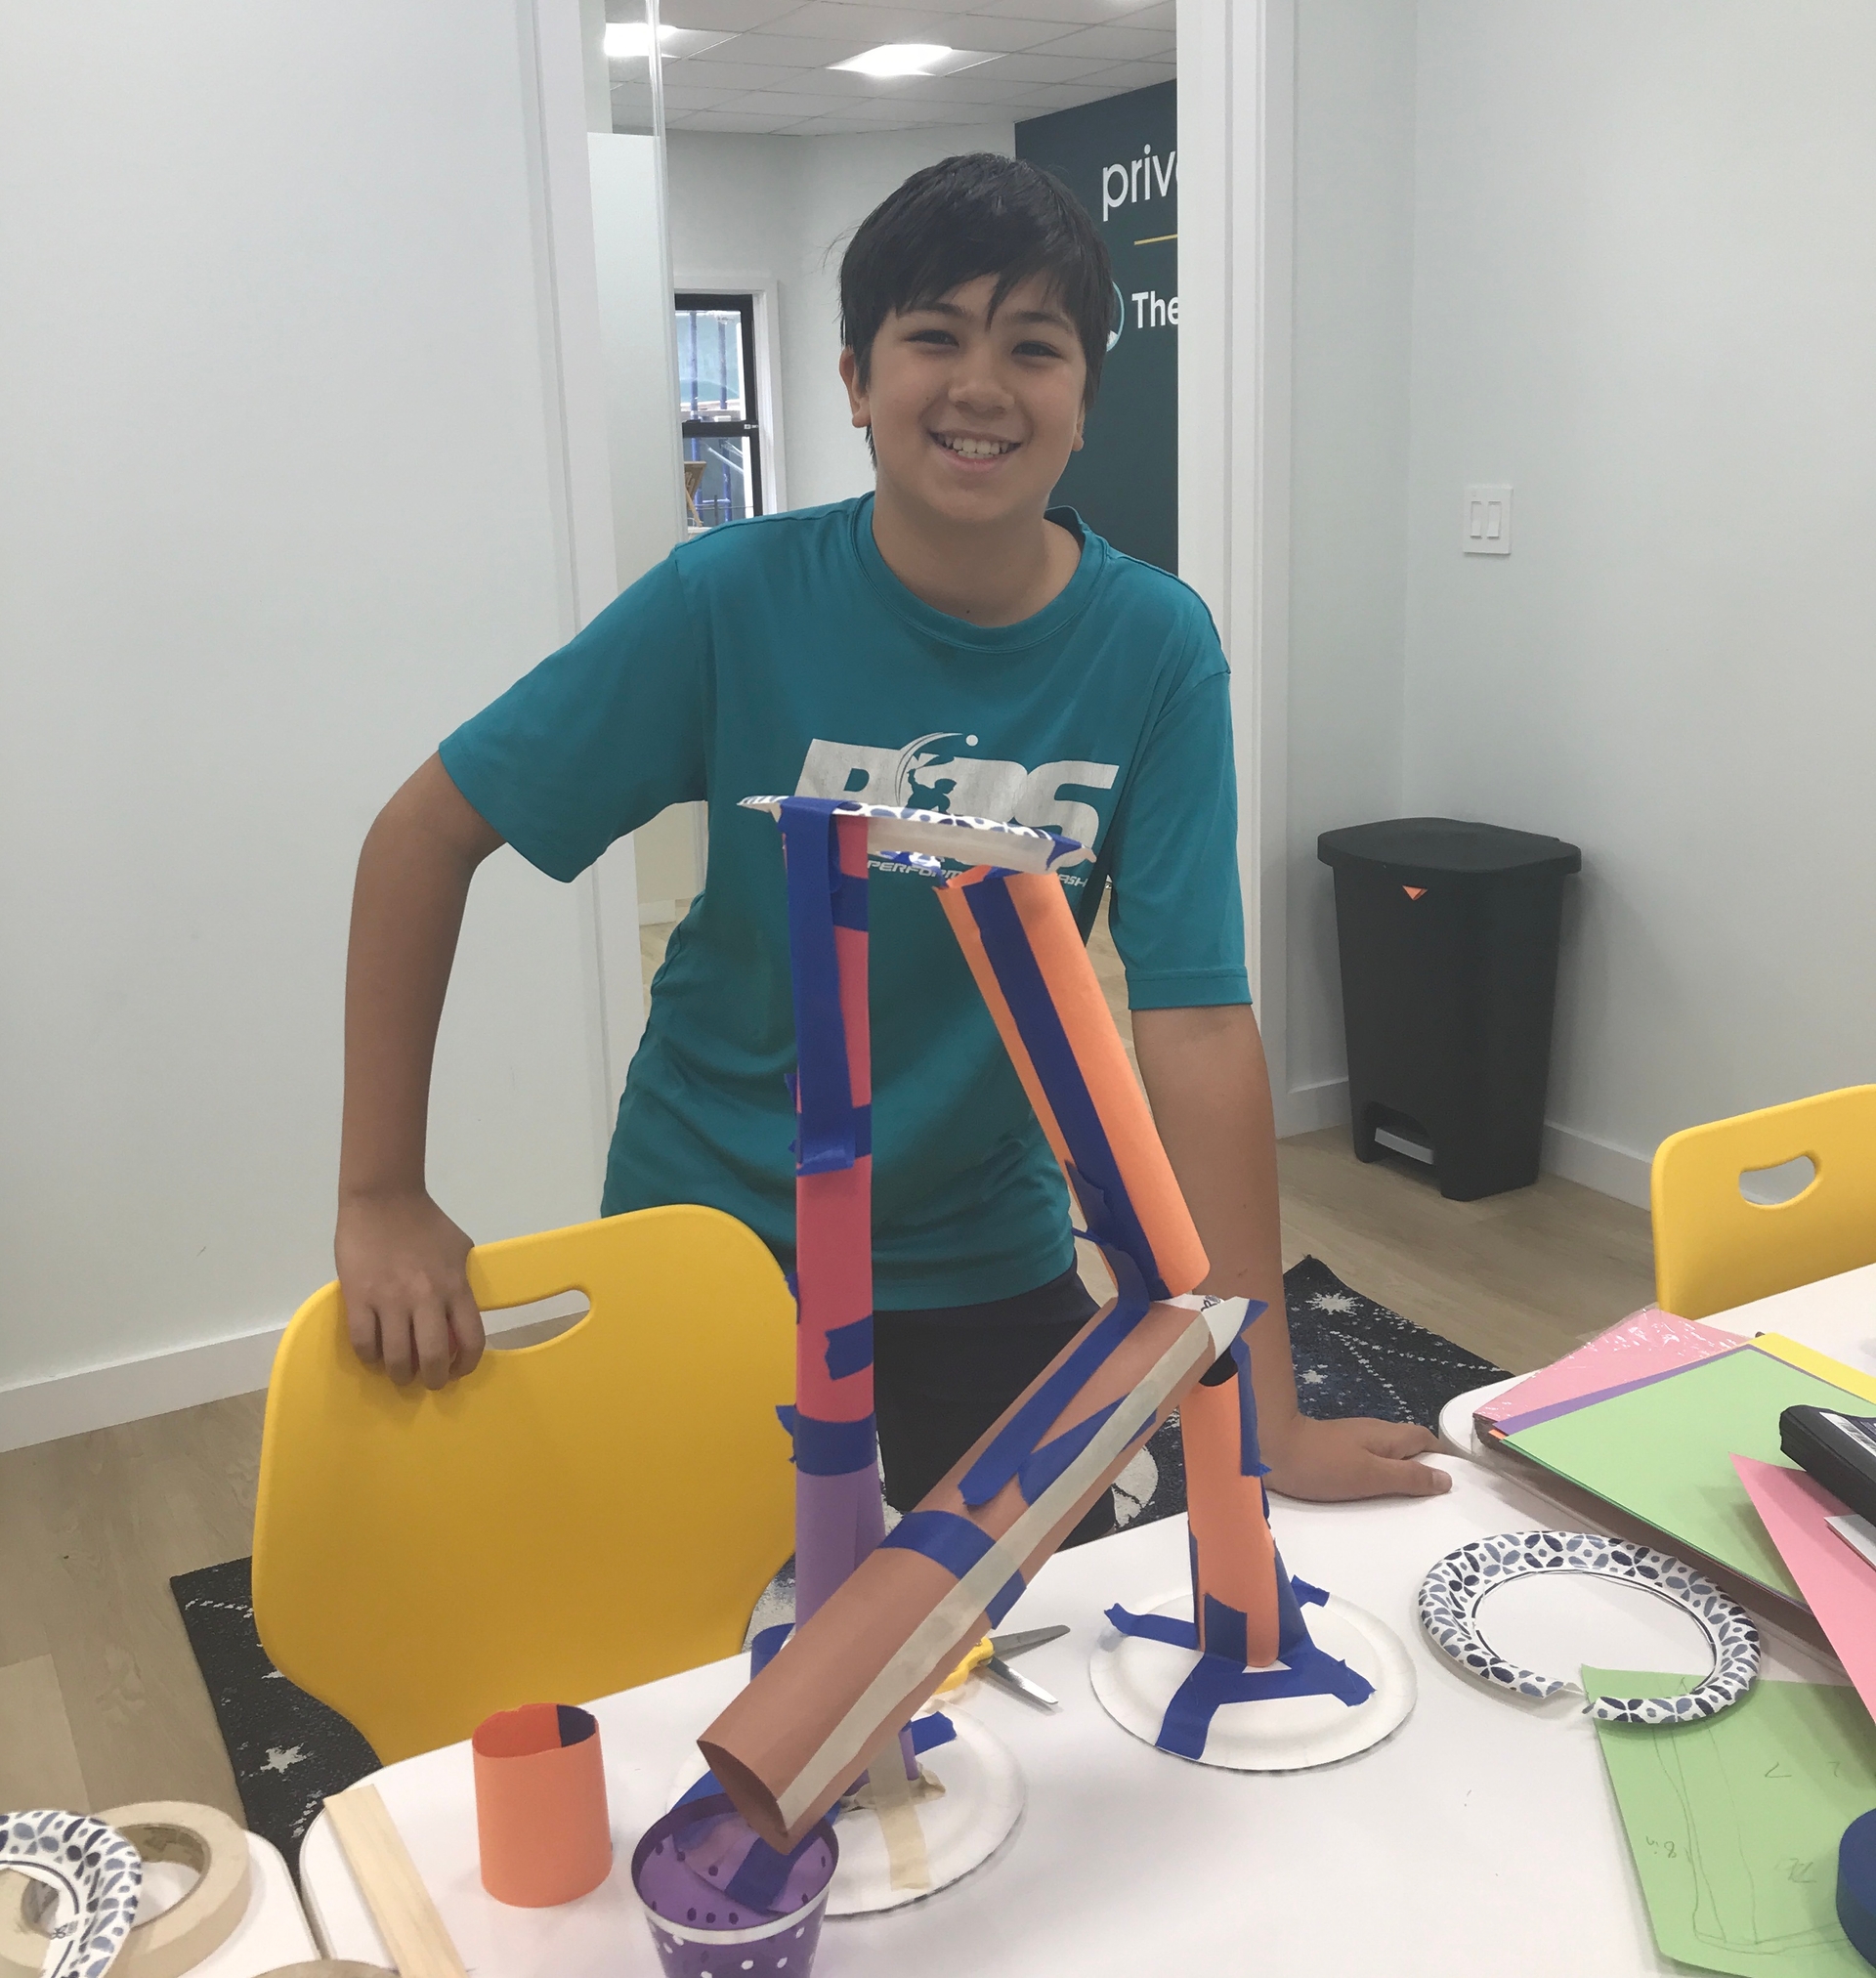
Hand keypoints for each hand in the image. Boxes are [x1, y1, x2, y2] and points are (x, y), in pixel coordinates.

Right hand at [334, 1191, 484, 1388]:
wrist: (383, 1198)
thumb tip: (462, 1309)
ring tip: (400, 1373)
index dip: (467, 1365)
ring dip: (400, 1374)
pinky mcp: (358, 1297)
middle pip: (432, 1357)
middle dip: (433, 1379)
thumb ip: (462, 1280)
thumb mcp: (459, 1247)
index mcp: (454, 1286)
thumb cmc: (424, 1221)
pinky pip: (363, 1342)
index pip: (471, 1339)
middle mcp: (426, 1298)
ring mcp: (390, 1300)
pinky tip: (374, 1355)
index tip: (459, 1371)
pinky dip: (370, 1357)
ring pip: (396, 1357)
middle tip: (428, 1381)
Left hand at [1260, 1413, 1451, 1501]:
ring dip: (1399, 1476)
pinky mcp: (1335, 1452)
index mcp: (1388, 1435)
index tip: (1455, 1484)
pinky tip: (1373, 1498)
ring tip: (1409, 1507)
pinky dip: (1377, 1479)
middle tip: (1434, 1503)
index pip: (1426, 1440)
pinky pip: (1367, 1463)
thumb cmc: (1324, 1464)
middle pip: (1409, 1448)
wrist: (1271, 1451)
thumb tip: (1446, 1479)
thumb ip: (1409, 1478)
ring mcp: (1353, 1441)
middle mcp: (1374, 1433)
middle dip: (1423, 1470)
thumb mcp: (1372, 1476)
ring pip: (1387, 1456)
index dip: (1442, 1458)